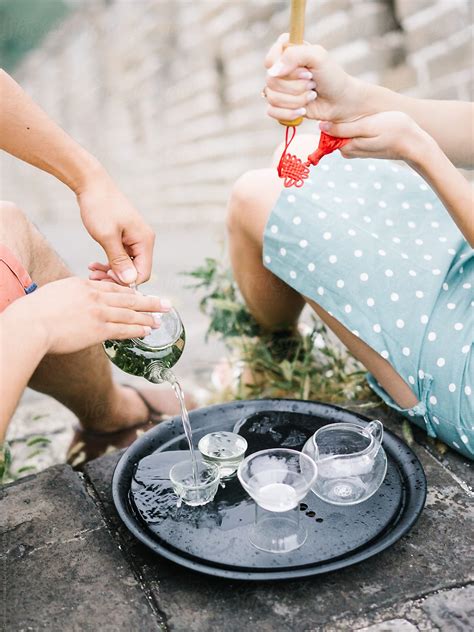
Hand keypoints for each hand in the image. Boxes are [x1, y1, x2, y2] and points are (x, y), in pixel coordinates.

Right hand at [14, 278, 169, 353]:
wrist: (31, 323)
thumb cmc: (36, 311)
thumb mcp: (57, 293)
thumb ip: (71, 295)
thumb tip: (74, 302)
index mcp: (85, 285)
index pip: (112, 288)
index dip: (130, 292)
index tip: (140, 294)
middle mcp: (95, 296)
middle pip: (129, 298)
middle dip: (149, 301)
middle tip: (165, 303)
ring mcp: (99, 312)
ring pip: (130, 314)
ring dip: (148, 317)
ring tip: (160, 319)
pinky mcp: (99, 329)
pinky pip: (123, 329)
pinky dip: (137, 329)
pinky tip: (147, 331)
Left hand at [77, 172, 154, 285]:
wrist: (91, 184)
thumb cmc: (100, 207)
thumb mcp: (107, 236)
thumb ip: (119, 260)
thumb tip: (130, 281)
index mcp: (144, 240)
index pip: (143, 273)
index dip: (126, 281)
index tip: (105, 278)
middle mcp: (143, 241)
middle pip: (135, 271)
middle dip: (116, 277)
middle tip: (95, 277)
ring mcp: (134, 239)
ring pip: (126, 265)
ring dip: (110, 271)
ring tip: (92, 271)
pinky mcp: (125, 237)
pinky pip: (121, 257)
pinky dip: (108, 263)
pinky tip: (94, 264)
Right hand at [264, 34, 369, 123]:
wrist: (341, 102)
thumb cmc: (332, 76)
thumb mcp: (318, 56)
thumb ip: (294, 55)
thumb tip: (272, 72)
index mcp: (287, 52)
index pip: (270, 58)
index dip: (285, 67)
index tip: (305, 69)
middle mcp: (281, 70)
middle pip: (271, 80)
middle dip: (296, 86)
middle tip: (312, 83)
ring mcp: (280, 89)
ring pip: (272, 97)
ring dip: (296, 100)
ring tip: (311, 96)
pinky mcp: (281, 106)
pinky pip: (271, 111)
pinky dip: (289, 113)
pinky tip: (302, 111)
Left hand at [319, 111, 429, 161]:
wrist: (415, 143)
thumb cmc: (393, 131)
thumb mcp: (367, 126)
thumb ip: (343, 129)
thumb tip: (322, 126)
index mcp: (346, 147)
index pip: (327, 131)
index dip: (330, 116)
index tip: (336, 103)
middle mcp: (349, 151)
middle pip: (335, 131)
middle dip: (341, 119)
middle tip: (355, 107)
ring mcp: (356, 150)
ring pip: (346, 132)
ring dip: (350, 121)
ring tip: (364, 112)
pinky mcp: (364, 146)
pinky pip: (354, 134)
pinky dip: (358, 125)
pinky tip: (369, 118)